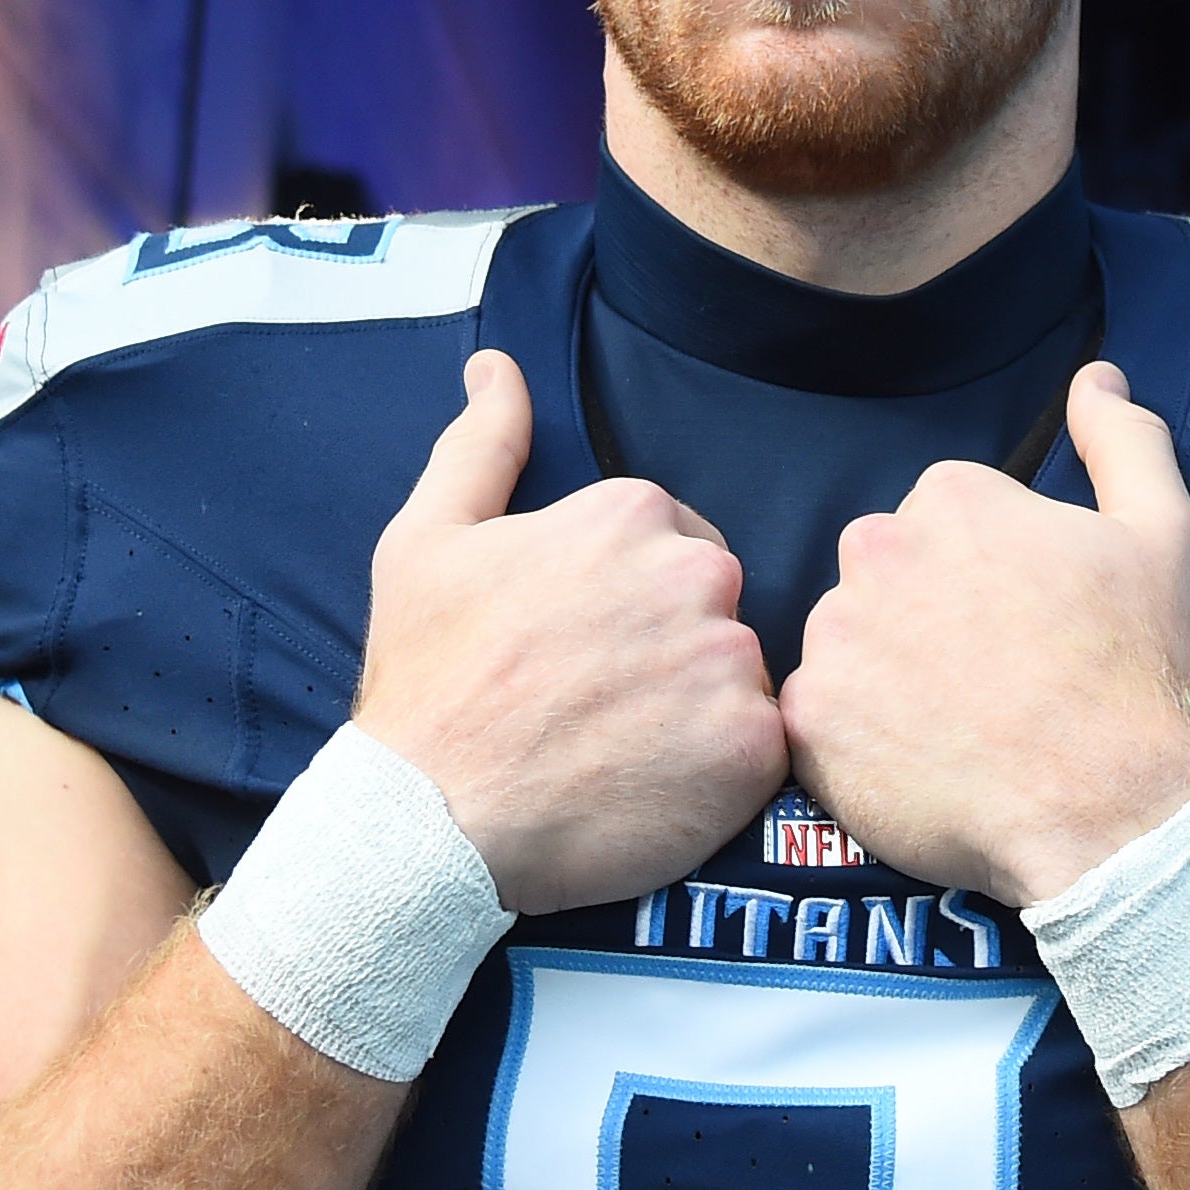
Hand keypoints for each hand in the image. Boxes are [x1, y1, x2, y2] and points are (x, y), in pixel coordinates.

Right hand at [351, 352, 784, 912]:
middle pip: (714, 607)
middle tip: (595, 705)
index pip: (673, 544)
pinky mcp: (754, 749)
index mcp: (632, 516)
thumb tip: (497, 366)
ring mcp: (729, 664)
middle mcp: (696, 576)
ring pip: (739, 677)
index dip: (623, 603)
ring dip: (695, 712)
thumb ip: (483, 444)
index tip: (576, 648)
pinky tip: (651, 790)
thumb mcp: (428, 540)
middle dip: (668, 649)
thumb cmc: (426, 680)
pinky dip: (719, 774)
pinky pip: (762, 749)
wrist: (429, 824)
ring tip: (617, 752)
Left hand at [779, 363, 1189, 905]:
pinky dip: (860, 741)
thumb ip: (1124, 441)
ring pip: (849, 641)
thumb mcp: (1166, 536)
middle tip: (992, 679)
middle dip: (927, 615)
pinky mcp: (809, 722)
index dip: (991, 575)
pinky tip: (921, 764)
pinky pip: (820, 718)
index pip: (945, 518)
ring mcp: (835, 639)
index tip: (1027, 624)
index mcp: (952, 499)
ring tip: (958, 727)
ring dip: (888, 674)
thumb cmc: (1141, 676)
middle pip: (887, 573)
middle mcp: (876, 551)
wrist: (1109, 815)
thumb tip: (1099, 375)